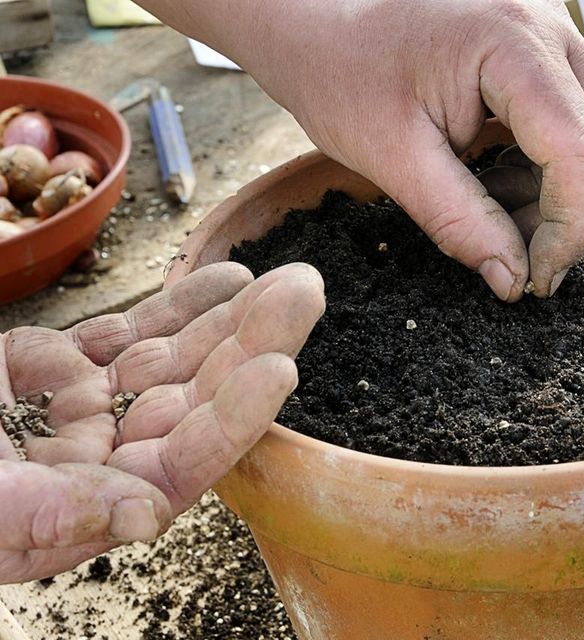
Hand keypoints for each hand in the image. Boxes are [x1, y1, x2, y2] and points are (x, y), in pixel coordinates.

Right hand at [0, 263, 324, 583]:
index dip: (232, 417)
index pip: (182, 462)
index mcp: (90, 506)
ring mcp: (86, 410)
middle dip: (252, 345)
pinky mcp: (58, 369)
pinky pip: (131, 333)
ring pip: (173, 360)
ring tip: (285, 277)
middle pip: (194, 400)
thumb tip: (147, 512)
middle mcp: (103, 459)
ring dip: (229, 319)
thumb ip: (46, 517)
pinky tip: (227, 276)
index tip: (280, 367)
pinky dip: (176, 305)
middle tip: (306, 292)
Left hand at [140, 0, 583, 300]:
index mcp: (511, 42)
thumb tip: (514, 280)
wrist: (316, 22)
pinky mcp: (542, 51)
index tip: (535, 279)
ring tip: (494, 214)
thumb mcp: (392, 158)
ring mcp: (551, 34)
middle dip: (577, 211)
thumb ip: (459, 222)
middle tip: (522, 257)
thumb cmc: (340, 74)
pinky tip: (497, 185)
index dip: (569, 227)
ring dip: (564, 193)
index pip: (578, 148)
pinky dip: (550, 169)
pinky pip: (579, 119)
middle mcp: (548, 27)